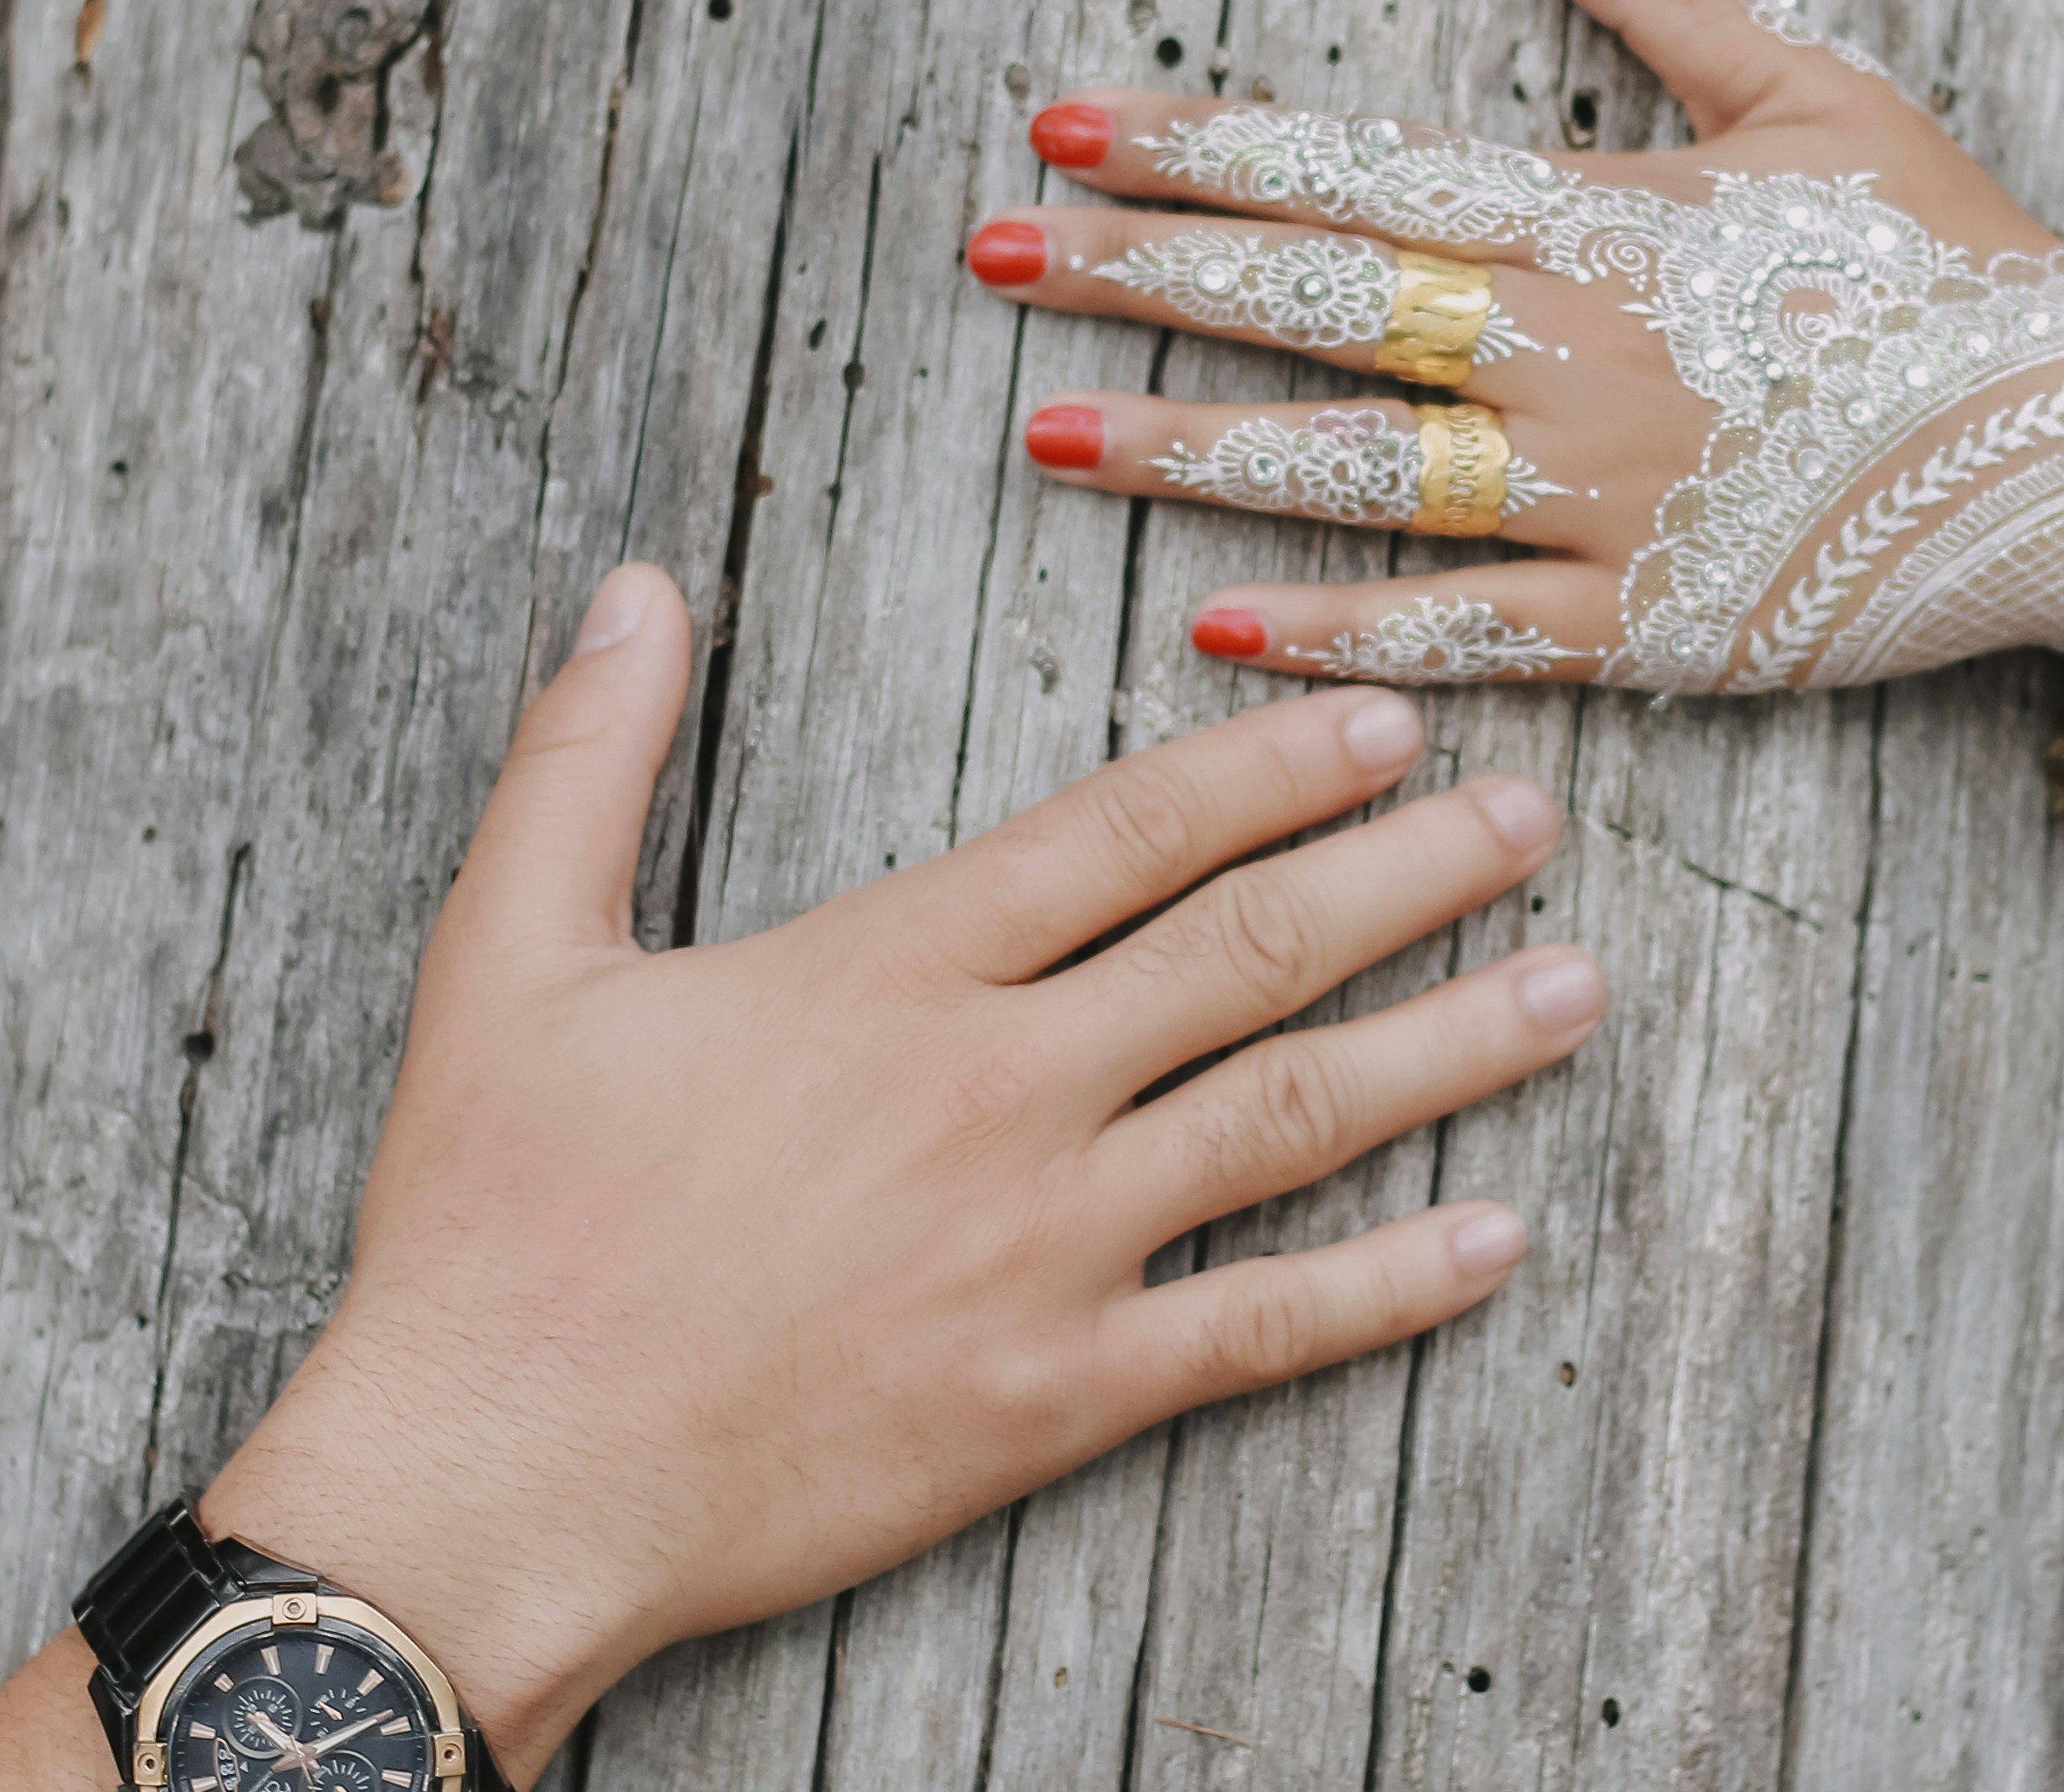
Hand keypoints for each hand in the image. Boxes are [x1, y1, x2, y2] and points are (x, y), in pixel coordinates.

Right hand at [185, 564, 1598, 1779]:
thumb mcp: (507, 953)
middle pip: (1249, 951)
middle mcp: (994, 1092)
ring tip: (1574, 987)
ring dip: (1449, 1046)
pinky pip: (1257, 1331)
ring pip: (1289, 1118)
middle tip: (1532, 817)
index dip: (1267, 766)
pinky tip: (1493, 1242)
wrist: (489, 1477)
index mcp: (884, 974)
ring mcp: (1039, 1250)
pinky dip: (1387, 1286)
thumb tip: (640, 586)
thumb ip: (588, 757)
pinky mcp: (1048, 1399)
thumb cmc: (493, 1224)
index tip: (1384, 720)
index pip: (1123, 834)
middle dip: (1410, 871)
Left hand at [966, 0, 2063, 691]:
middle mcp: (1580, 351)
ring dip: (1191, 450)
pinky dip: (1338, 628)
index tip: (1064, 123)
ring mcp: (1609, 496)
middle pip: (1319, 303)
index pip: (1355, 165)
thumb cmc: (1949, 255)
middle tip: (987, 257)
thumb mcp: (1808, 85)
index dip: (1201, 143)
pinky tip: (1207, 623)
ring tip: (1044, 431)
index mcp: (1605, 212)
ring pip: (1358, 471)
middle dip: (1142, 276)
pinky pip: (1468, 628)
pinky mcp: (1652, 629)